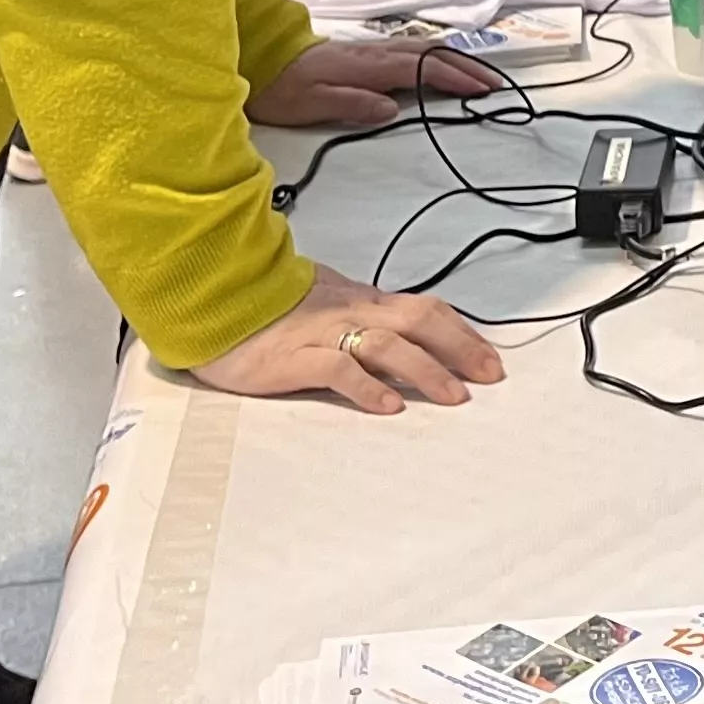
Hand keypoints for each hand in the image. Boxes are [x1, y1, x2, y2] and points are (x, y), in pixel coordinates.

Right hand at [190, 267, 503, 414]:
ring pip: (388, 344)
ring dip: (426, 371)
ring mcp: (324, 333)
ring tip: (454, 396)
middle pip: (421, 321)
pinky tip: (389, 405)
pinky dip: (368, 387)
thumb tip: (399, 330)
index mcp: (362, 300)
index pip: (426, 309)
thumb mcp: (324, 301)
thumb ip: (360, 314)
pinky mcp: (295, 357)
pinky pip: (339, 369)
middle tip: (490, 376)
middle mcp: (352, 312)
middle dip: (461, 348)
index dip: (463, 332)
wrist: (213, 297)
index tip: (490, 356)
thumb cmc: (266, 305)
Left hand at [248, 36, 504, 128]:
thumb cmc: (281, 88)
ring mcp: (370, 49)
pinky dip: (435, 56)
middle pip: (429, 54)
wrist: (258, 58)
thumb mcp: (310, 104)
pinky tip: (440, 63)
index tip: (480, 91)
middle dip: (465, 68)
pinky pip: (410, 49)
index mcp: (366, 65)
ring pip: (422, 48)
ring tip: (477, 74)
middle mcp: (373, 52)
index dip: (453, 79)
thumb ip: (352, 104)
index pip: (420, 68)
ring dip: (454, 60)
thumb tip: (392, 108)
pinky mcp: (364, 52)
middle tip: (494, 85)